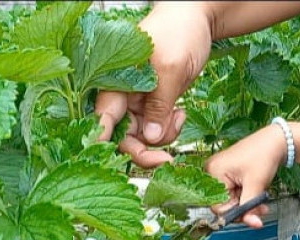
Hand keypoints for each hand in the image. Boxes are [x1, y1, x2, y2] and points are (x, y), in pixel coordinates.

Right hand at [94, 3, 212, 167]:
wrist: (197, 20)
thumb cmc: (178, 31)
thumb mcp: (170, 68)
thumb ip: (158, 104)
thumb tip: (149, 138)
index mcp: (114, 83)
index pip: (103, 122)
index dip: (108, 146)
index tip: (127, 159)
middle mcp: (123, 96)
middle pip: (122, 138)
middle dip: (144, 150)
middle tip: (166, 159)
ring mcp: (139, 102)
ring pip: (142, 138)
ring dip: (162, 137)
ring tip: (178, 117)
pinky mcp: (155, 105)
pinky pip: (157, 129)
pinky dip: (170, 128)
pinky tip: (180, 113)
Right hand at [205, 125, 287, 227]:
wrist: (275, 142)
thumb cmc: (263, 154)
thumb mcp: (256, 185)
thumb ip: (251, 207)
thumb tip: (252, 223)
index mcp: (213, 172)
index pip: (218, 205)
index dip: (235, 212)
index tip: (251, 215)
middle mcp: (212, 172)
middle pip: (224, 204)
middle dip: (243, 208)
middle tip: (259, 209)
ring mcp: (219, 173)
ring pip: (231, 200)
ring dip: (247, 204)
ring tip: (261, 201)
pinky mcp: (227, 175)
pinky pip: (233, 193)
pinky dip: (246, 197)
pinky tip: (256, 194)